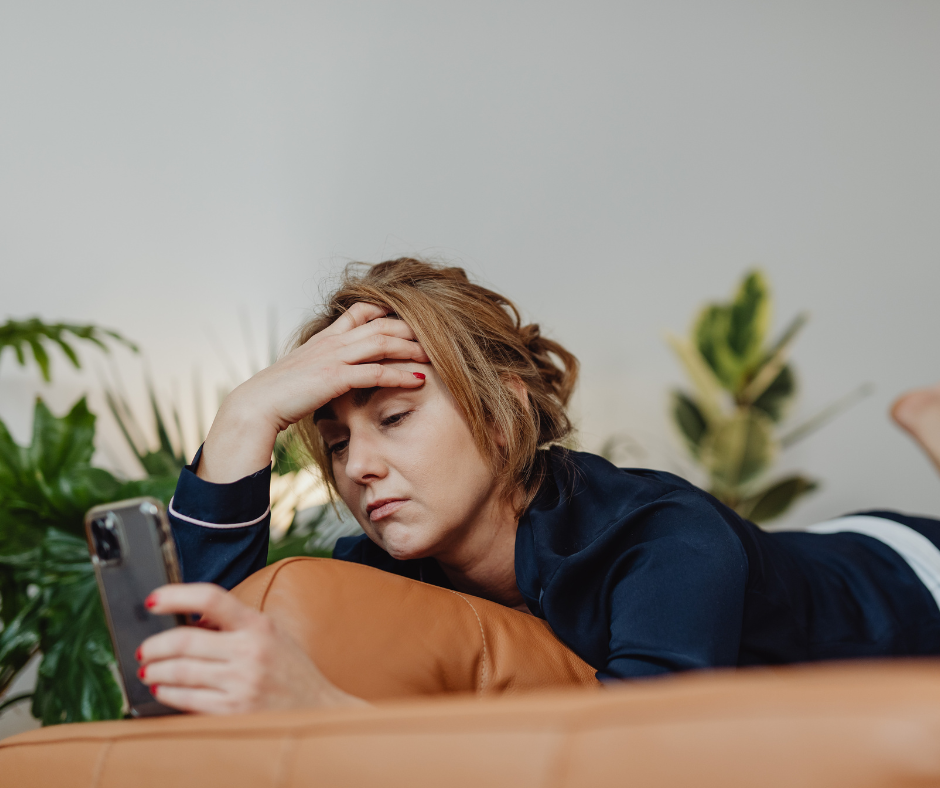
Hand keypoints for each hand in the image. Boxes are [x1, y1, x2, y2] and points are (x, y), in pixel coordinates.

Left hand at [137, 583, 365, 713]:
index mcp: (259, 625)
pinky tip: (162, 688)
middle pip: (184, 640)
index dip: (176, 596)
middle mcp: (249, 651)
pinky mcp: (232, 711)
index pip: (210, 598)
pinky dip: (167, 692)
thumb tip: (193, 616)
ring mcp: (240, 683)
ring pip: (179, 671)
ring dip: (154, 670)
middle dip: (154, 645)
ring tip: (148, 669)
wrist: (317, 710)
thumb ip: (238, 623)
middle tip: (145, 648)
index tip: (153, 600)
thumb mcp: (273, 634)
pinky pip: (187, 699)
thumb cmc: (293, 671)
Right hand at [200, 302, 428, 481]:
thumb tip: (334, 376)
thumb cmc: (278, 396)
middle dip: (410, 329)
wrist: (255, 406)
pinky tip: (420, 379)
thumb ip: (323, 368)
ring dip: (411, 348)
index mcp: (325, 338)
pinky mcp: (335, 377)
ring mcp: (333, 357)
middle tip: (435, 337)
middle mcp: (332, 342)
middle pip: (380, 324)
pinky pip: (376, 371)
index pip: (360, 311)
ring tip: (435, 355)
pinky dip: (400, 373)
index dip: (386, 311)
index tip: (408, 319)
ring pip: (382, 342)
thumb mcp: (303, 374)